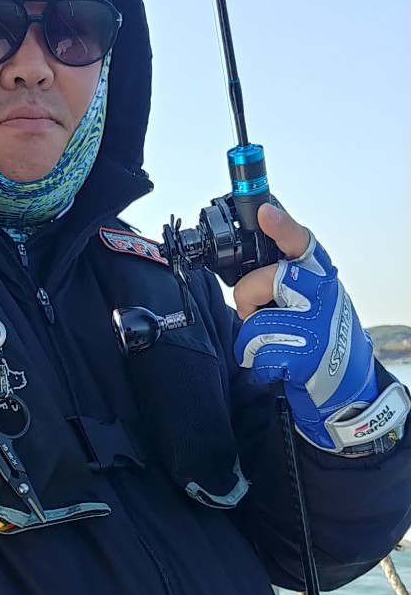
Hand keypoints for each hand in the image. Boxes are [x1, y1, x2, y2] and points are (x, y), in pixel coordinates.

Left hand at [233, 203, 379, 451]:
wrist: (347, 383)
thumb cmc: (320, 333)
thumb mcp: (311, 295)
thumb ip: (286, 274)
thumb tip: (247, 264)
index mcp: (320, 272)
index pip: (300, 241)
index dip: (281, 226)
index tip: (265, 212)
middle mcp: (322, 292)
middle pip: (262, 281)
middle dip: (247, 299)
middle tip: (257, 312)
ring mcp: (317, 324)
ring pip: (254, 320)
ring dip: (252, 336)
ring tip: (277, 341)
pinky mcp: (306, 354)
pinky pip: (258, 351)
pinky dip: (258, 361)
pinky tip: (280, 363)